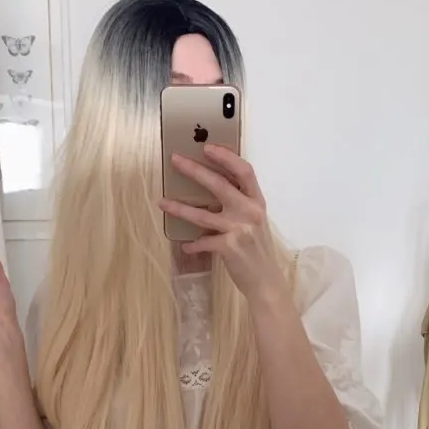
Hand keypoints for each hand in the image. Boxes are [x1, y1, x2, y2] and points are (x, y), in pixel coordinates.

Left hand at [158, 146, 289, 304]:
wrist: (266, 281)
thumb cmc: (257, 250)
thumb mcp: (255, 222)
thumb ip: (240, 205)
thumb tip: (212, 190)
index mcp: (257, 202)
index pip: (244, 171)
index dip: (226, 157)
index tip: (207, 147)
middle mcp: (250, 212)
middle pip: (219, 185)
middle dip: (195, 170)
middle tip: (175, 160)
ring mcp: (239, 229)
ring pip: (203, 214)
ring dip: (179, 208)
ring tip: (162, 202)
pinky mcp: (228, 247)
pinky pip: (203, 241)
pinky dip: (193, 244)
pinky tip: (186, 246)